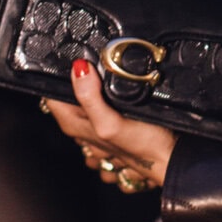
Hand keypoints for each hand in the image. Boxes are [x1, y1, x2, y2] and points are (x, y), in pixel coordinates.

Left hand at [44, 55, 177, 193]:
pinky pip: (104, 110)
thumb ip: (90, 98)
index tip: (74, 61)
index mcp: (74, 125)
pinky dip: (110, 102)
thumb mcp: (113, 122)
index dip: (56, 75)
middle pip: (68, 96)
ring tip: (113, 85)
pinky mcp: (112, 129)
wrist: (172, 160)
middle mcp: (81, 129)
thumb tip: (78, 69)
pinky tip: (122, 100)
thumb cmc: (144, 147)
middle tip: (98, 68)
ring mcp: (97, 130)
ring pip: (87, 103)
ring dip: (96, 91)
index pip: (49, 93)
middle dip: (79, 81)